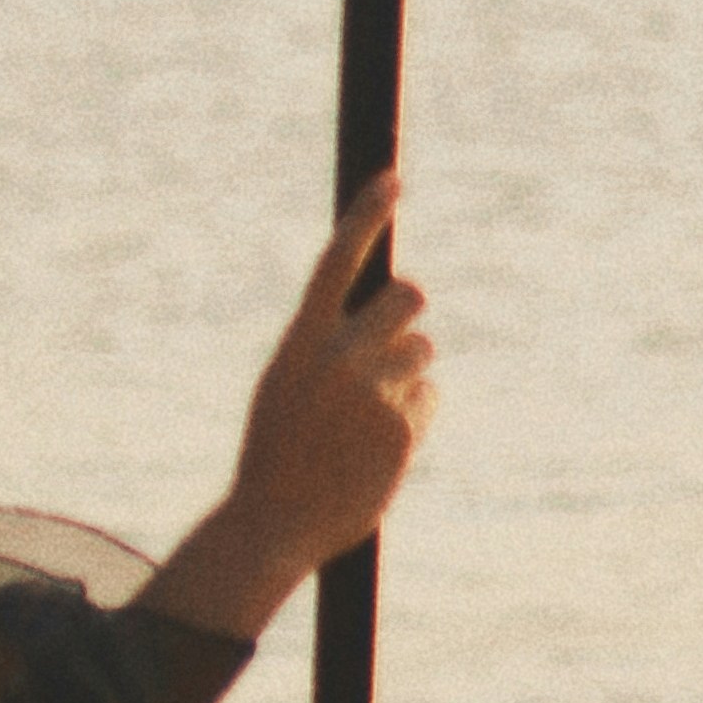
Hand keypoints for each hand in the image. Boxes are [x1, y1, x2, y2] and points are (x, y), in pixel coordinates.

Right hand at [151, 177, 437, 641]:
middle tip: (395, 340)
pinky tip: (377, 449)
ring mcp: (374, 393)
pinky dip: (412, 418)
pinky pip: (428, 400)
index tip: (392, 179)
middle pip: (408, 297)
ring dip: (406, 375)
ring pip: (422, 352)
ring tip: (365, 419)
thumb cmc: (278, 454)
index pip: (336, 262)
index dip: (365, 217)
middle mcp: (339, 358)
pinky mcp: (404, 428)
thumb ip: (329, 348)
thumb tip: (394, 318)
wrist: (273, 523)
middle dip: (408, 312)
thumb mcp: (287, 387)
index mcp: (299, 343)